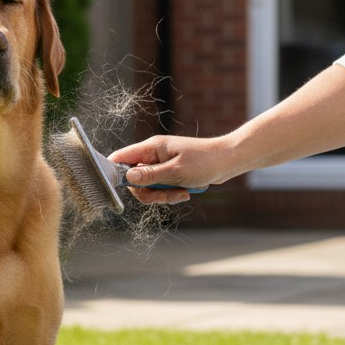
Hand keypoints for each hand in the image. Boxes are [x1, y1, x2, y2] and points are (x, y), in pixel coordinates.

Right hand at [108, 135, 228, 204]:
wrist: (228, 161)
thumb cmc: (205, 162)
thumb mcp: (176, 171)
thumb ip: (150, 175)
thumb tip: (127, 177)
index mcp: (151, 148)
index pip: (121, 157)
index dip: (115, 172)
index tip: (122, 187)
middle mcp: (153, 155)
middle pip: (134, 179)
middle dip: (147, 192)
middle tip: (164, 196)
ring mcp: (161, 164)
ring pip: (148, 187)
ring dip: (161, 195)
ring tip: (180, 193)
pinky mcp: (169, 173)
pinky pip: (160, 188)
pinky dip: (170, 194)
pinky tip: (185, 192)